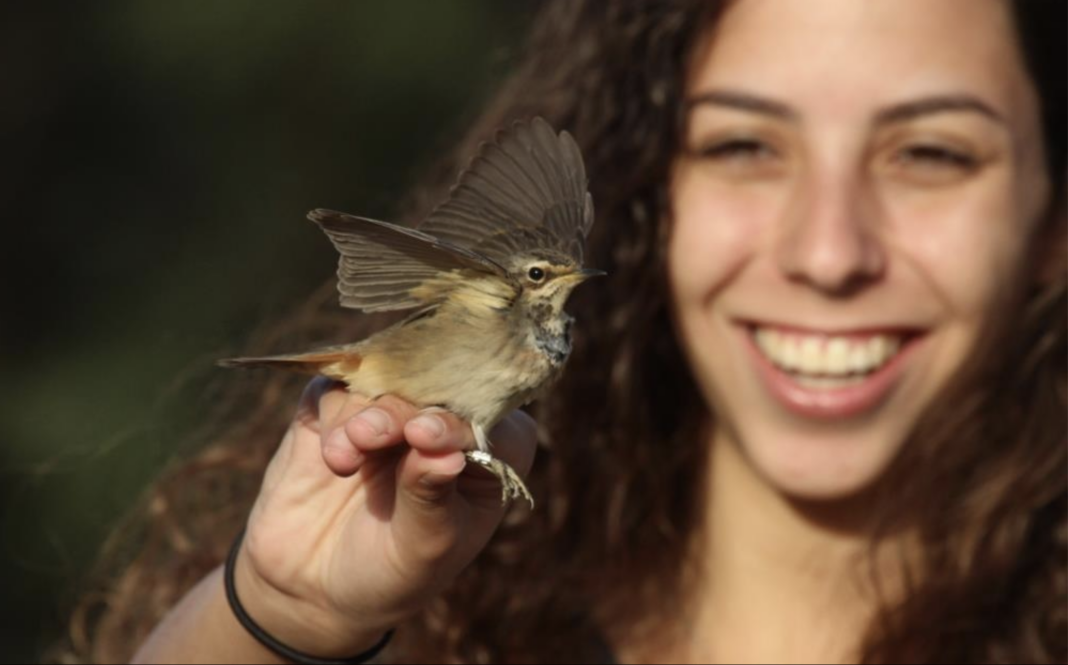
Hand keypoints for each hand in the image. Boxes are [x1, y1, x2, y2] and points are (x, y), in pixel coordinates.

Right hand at [232, 377, 536, 657]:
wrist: (322, 586)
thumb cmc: (396, 569)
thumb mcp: (424, 546)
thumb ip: (431, 497)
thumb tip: (445, 455)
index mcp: (491, 450)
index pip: (487, 416)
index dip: (456, 420)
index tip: (424, 436)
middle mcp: (446, 418)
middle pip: (433, 386)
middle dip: (400, 411)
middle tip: (371, 436)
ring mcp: (392, 408)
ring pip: (382, 380)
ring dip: (362, 415)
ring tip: (345, 459)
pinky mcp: (340, 407)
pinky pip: (337, 387)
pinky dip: (334, 417)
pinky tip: (335, 459)